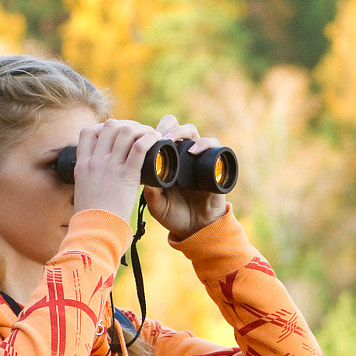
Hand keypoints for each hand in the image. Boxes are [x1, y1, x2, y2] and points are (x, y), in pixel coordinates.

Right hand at [71, 119, 160, 226]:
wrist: (94, 231)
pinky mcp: (126, 176)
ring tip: (151, 135)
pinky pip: (139, 148)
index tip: (117, 133)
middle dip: (127, 125)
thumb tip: (98, 179)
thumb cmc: (91, 219)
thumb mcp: (83, 192)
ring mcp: (109, 167)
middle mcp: (94, 161)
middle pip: (109, 126)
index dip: (104, 128)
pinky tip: (156, 139)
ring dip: (141, 129)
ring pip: (125, 132)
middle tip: (139, 133)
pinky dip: (149, 138)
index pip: (88, 133)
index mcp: (82, 165)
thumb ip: (90, 180)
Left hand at [143, 114, 229, 239]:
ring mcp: (199, 159)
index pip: (162, 135)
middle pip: (177, 127)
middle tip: (158, 135)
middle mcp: (183, 156)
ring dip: (182, 131)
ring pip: (193, 132)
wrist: (195, 230)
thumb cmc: (174, 216)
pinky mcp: (215, 165)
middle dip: (168, 126)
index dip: (154, 130)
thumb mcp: (156, 203)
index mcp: (167, 161)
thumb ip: (150, 190)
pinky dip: (205, 144)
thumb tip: (140, 172)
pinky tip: (193, 151)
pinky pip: (215, 146)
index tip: (144, 136)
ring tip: (171, 140)